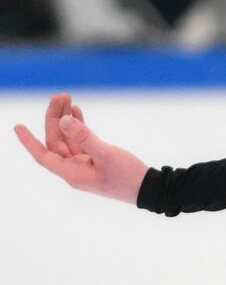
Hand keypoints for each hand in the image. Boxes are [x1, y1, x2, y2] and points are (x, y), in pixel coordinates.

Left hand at [13, 93, 149, 204]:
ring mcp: (85, 164)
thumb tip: (63, 120)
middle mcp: (74, 168)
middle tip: (61, 96)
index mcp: (72, 172)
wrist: (149, 189)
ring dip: (67, 120)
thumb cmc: (127, 176)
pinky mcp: (96, 160)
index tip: (18, 127)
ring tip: (68, 99)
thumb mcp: (106, 154)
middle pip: (57, 141)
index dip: (29, 141)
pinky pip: (81, 141)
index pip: (44, 155)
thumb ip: (84, 137)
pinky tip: (77, 112)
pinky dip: (78, 126)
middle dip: (56, 118)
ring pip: (68, 139)